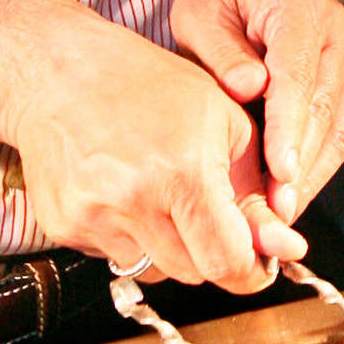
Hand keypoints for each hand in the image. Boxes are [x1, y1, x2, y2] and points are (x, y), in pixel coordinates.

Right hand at [6, 15, 291, 293]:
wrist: (58, 71)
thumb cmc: (143, 82)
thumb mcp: (223, 120)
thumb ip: (255, 192)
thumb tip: (285, 247)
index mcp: (184, 170)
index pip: (228, 261)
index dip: (250, 271)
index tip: (257, 265)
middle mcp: (135, 200)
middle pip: (194, 273)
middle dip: (212, 252)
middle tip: (207, 213)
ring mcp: (93, 217)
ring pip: (156, 271)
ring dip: (171, 247)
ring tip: (160, 194)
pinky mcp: (64, 225)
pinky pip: (115, 257)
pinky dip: (131, 238)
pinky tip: (124, 194)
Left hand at [171, 0, 343, 225]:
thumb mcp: (202, 8)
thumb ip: (220, 49)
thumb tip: (246, 88)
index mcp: (302, 15)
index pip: (298, 79)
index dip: (289, 130)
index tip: (279, 175)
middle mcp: (340, 38)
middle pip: (324, 114)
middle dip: (299, 171)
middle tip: (272, 218)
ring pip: (339, 132)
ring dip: (310, 179)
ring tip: (278, 219)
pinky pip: (341, 134)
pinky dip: (316, 169)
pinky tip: (290, 196)